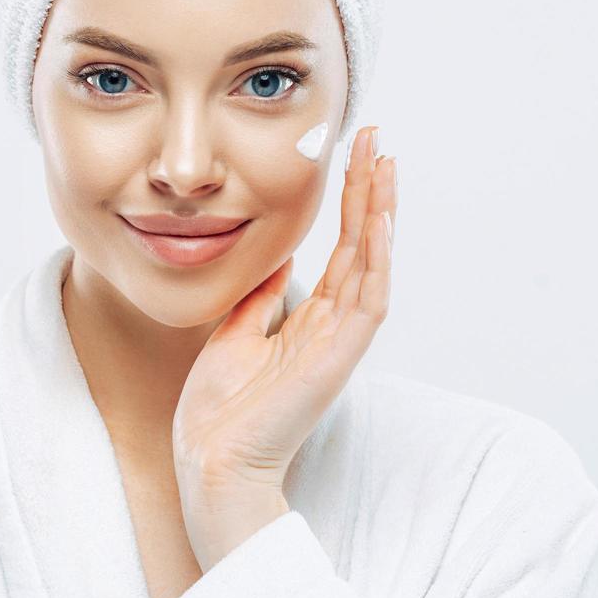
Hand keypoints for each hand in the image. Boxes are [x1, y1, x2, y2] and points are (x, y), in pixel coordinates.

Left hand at [172, 125, 396, 559]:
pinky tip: (380, 220)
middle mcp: (333, 325)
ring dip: (382, 211)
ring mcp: (340, 341)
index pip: (343, 249)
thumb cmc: (220, 408)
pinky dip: (378, 260)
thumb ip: (263, 295)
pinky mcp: (338, 359)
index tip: (355, 154)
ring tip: (387, 162)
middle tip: (378, 138)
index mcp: (311, 320)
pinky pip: (369, 302)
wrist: (210, 459)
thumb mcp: (236, 330)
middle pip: (364, 245)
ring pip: (374, 263)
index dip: (352, 201)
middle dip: (371, 190)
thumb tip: (279, 254)